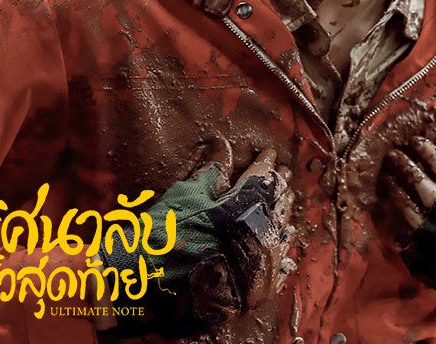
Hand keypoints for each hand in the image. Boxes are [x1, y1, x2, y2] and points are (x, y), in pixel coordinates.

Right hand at [102, 142, 295, 329]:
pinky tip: (284, 236)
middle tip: (285, 171)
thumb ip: (211, 170)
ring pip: (282, 229)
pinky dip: (282, 243)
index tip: (269, 153)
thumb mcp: (186, 195)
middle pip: (277, 202)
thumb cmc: (163, 236)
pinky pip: (280, 261)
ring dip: (284, 210)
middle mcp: (259, 234)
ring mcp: (262, 262)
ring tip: (287, 197)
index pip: (261, 177)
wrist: (149, 289)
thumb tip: (222, 145)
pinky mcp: (260, 286)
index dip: (265, 162)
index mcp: (244, 207)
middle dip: (280, 184)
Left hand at [380, 126, 435, 317]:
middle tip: (393, 156)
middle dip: (410, 173)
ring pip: (422, 226)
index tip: (416, 141)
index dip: (434, 157)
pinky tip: (393, 220)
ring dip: (401, 201)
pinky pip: (419, 256)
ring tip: (388, 181)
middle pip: (434, 200)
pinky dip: (405, 237)